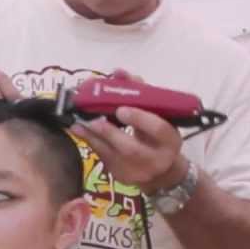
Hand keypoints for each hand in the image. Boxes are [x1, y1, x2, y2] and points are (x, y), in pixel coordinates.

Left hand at [68, 69, 185, 193]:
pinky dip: (90, 141)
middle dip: (110, 133)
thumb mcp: (158, 116)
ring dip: (93, 136)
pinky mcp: (120, 175)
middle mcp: (156, 159)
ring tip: (79, 122)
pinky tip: (79, 129)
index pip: (158, 129)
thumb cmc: (158, 135)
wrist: (160, 169)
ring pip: (112, 155)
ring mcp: (137, 171)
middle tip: (95, 119)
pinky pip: (103, 157)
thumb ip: (142, 94)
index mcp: (170, 140)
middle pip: (132, 148)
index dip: (139, 119)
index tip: (121, 109)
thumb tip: (119, 73)